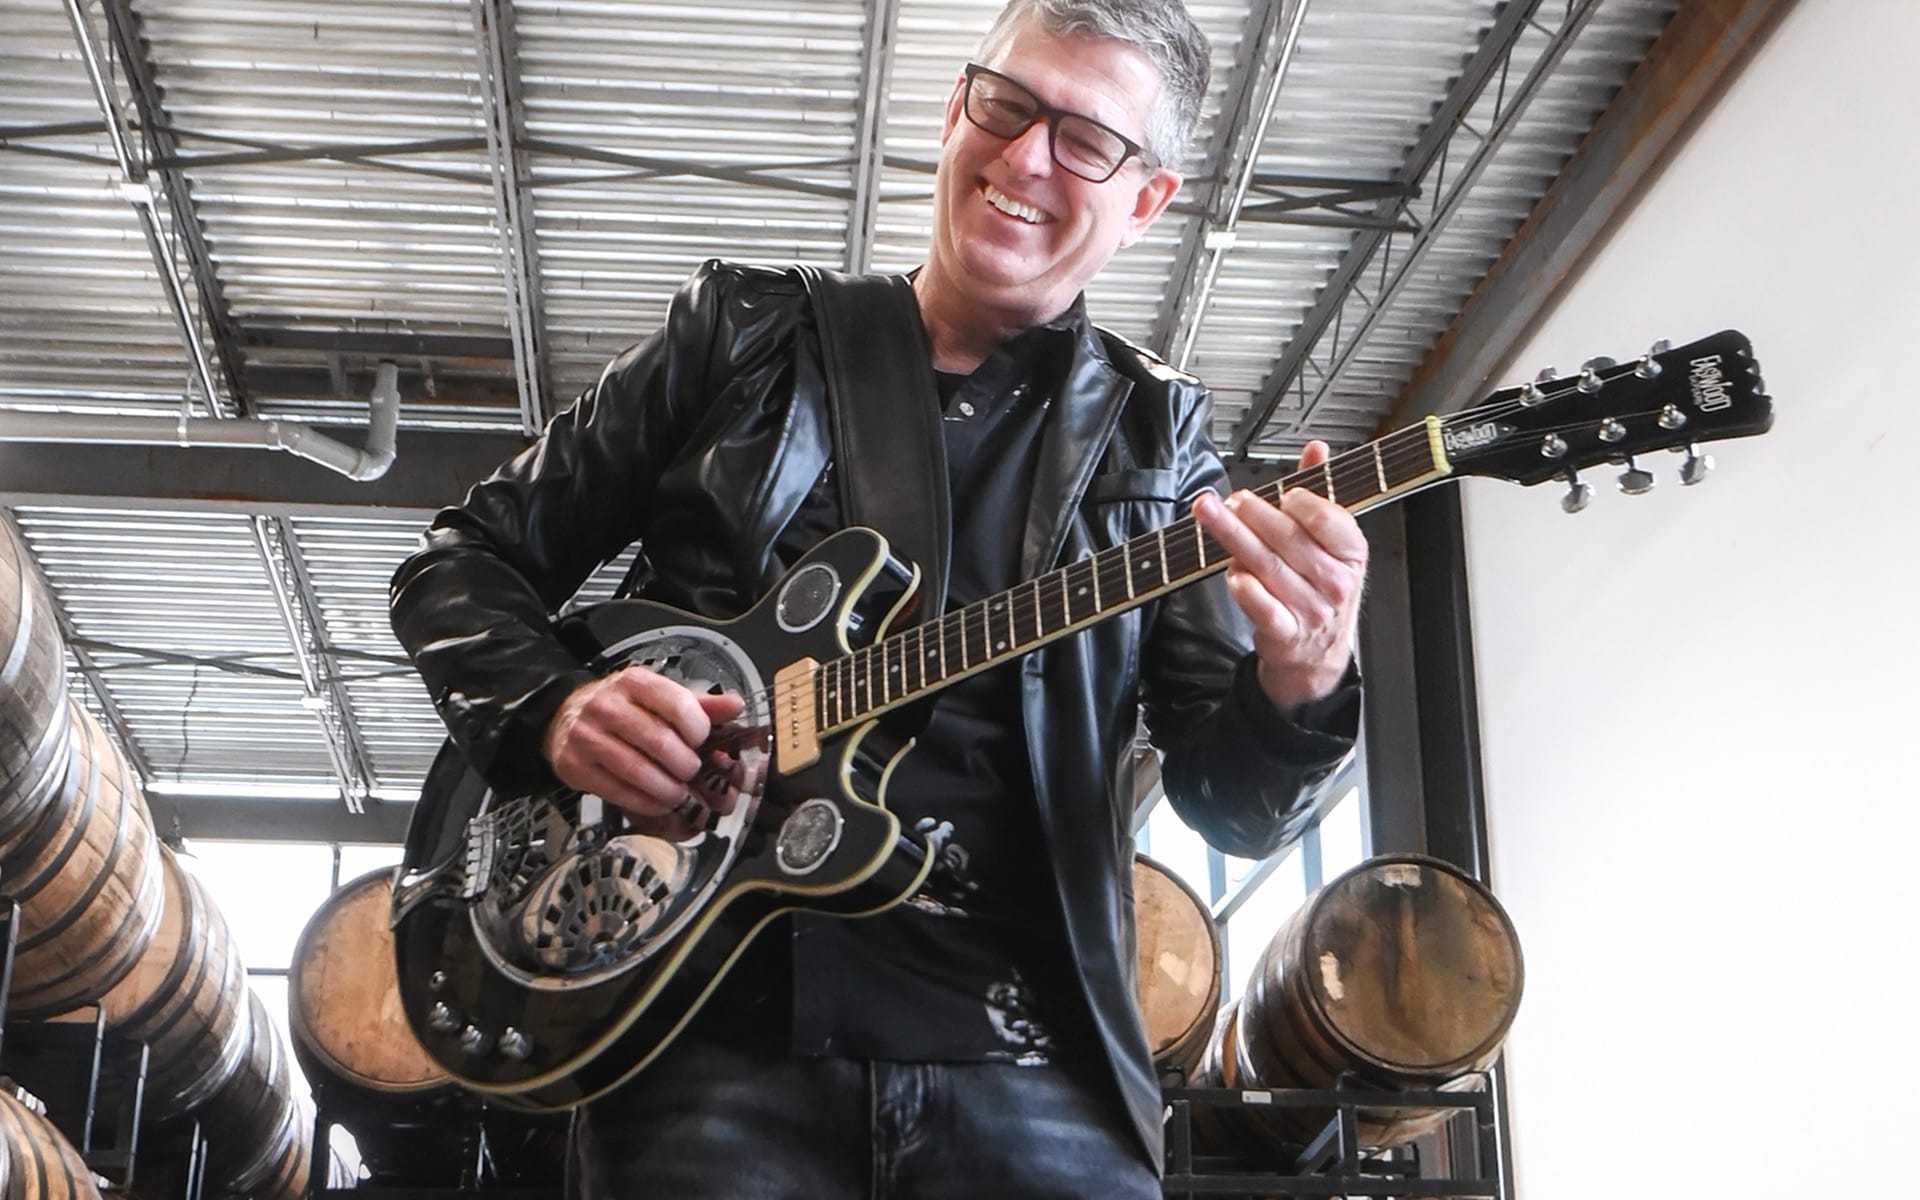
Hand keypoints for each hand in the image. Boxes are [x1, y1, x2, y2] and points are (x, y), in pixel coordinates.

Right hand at [542, 666, 746, 838]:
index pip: (677, 704)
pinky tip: (656, 801)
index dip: (698, 729)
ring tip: (678, 792)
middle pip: (659, 741)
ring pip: (637, 770)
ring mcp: (587, 736)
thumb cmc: (620, 708)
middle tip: (692, 773)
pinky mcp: (574, 766)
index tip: (702, 741)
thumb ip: (698, 704)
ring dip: (667, 789)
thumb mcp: (658, 697)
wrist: (564, 716)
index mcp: (634, 682)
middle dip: (685, 765)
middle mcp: (607, 705)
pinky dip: (644, 802)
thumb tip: (735, 706)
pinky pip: (617, 791)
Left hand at [1192, 441, 1367, 714]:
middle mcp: (1334, 582)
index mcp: (1351, 554)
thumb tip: (1315, 448)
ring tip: (1211, 514)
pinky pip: (1262, 607)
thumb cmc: (1321, 588)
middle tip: (1230, 498)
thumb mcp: (1332, 543)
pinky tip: (1230, 571)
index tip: (1283, 493)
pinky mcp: (1284, 632)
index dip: (1304, 503)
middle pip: (1290, 540)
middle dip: (1256, 514)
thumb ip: (1320, 493)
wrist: (1316, 652)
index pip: (1330, 521)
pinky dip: (1245, 588)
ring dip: (1236, 537)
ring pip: (1268, 567)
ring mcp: (1310, 609)